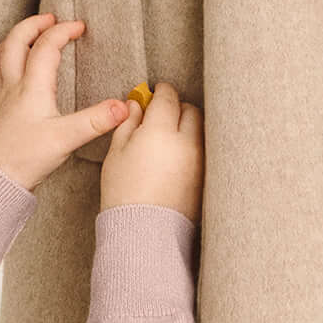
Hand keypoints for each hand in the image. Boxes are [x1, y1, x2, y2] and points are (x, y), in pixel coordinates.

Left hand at [0, 15, 133, 191]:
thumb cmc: (28, 159)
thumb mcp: (67, 139)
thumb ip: (96, 120)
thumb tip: (123, 106)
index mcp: (32, 88)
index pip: (46, 46)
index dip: (63, 31)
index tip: (80, 26)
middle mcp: (12, 87)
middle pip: (15, 42)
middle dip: (33, 24)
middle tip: (51, 19)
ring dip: (13, 39)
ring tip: (27, 34)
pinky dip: (0, 66)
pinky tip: (8, 73)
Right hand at [100, 82, 201, 219]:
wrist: (143, 232)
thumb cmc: (123, 193)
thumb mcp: (117, 153)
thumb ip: (128, 124)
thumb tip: (135, 105)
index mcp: (160, 132)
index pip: (168, 98)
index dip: (161, 91)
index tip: (156, 91)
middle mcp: (186, 143)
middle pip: (191, 110)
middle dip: (178, 107)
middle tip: (162, 114)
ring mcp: (200, 161)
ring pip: (201, 130)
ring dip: (189, 127)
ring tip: (171, 136)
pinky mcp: (206, 177)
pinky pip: (204, 151)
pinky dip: (194, 147)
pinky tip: (178, 156)